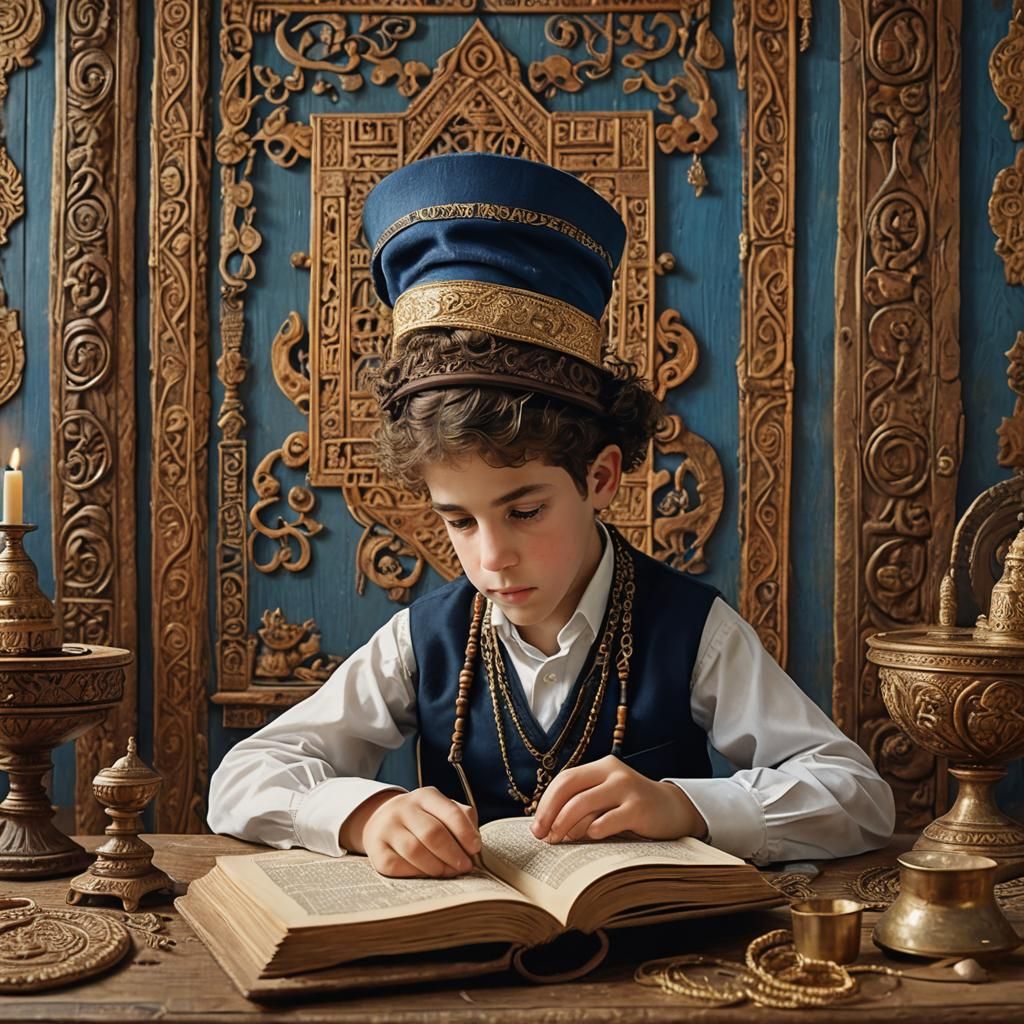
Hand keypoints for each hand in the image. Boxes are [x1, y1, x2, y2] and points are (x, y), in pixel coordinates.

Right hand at [342, 787, 480, 877]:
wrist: (381, 820)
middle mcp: (404, 808)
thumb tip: (474, 843)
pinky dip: (416, 873)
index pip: (450, 811)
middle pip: (432, 833)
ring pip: (415, 850)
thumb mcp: (441, 810)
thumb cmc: (422, 819)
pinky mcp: (376, 849)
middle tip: (465, 866)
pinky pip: (397, 865)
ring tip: (448, 872)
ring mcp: (387, 828)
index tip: (475, 848)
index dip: (466, 832)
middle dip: (453, 854)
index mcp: (426, 796)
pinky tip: (426, 874)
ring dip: (437, 866)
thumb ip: (462, 820)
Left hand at [530, 755, 706, 843]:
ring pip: (583, 804)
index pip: (565, 780)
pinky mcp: (639, 808)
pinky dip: (594, 830)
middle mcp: (613, 772)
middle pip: (569, 788)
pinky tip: (590, 838)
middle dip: (550, 813)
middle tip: (542, 836)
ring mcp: (627, 788)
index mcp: (601, 767)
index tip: (536, 827)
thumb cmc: (632, 808)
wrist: (674, 810)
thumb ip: (583, 804)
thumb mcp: (608, 798)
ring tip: (560, 840)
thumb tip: (546, 827)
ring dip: (565, 825)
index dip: (546, 803)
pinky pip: (608, 819)